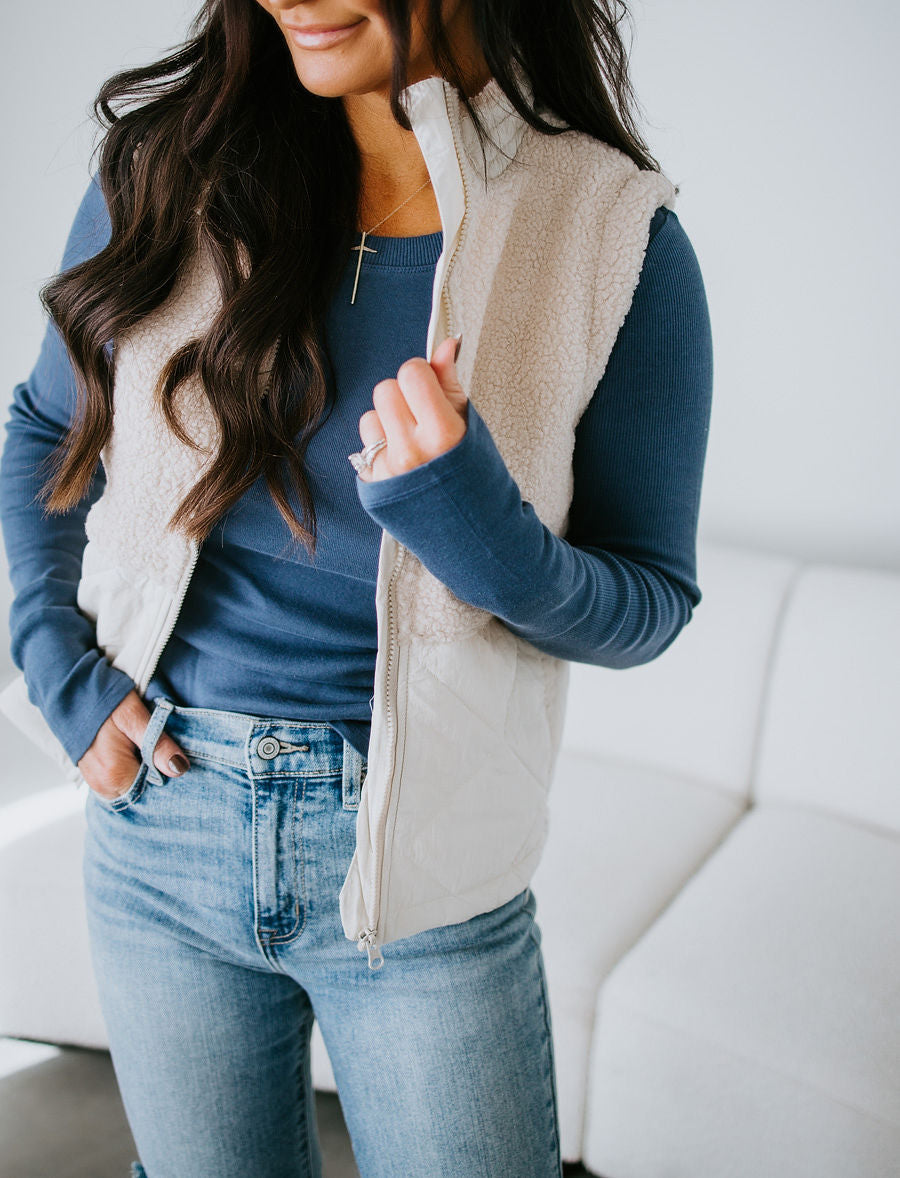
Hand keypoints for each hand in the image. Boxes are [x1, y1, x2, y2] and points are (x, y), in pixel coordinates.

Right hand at [77, 689, 188, 799]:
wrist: (69, 691)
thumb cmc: (102, 700)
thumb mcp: (133, 716)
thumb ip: (156, 744)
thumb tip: (179, 768)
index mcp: (114, 775)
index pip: (154, 792)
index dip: (170, 777)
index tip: (180, 760)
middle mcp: (102, 785)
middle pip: (143, 792)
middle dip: (159, 776)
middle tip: (170, 752)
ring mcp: (96, 782)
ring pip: (133, 787)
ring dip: (147, 773)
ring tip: (154, 750)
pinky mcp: (94, 775)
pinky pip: (121, 782)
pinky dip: (135, 771)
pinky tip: (140, 753)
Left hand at [356, 334, 466, 482]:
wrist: (470, 532)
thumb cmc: (476, 480)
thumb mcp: (471, 427)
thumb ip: (450, 384)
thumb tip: (444, 345)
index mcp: (442, 433)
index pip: (411, 373)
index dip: (421, 374)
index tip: (429, 387)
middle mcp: (410, 452)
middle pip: (385, 389)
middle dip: (403, 396)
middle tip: (422, 417)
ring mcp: (388, 469)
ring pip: (370, 416)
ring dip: (388, 423)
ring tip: (412, 443)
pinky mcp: (372, 483)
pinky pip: (364, 445)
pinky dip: (380, 447)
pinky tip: (402, 462)